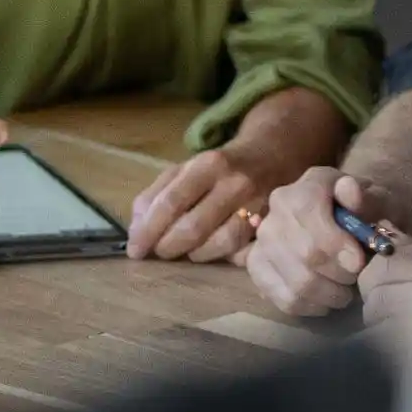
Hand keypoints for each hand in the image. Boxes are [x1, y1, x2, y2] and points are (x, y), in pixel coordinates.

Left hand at [132, 92, 349, 261]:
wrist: (276, 152)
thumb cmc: (222, 165)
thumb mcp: (186, 168)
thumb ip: (157, 193)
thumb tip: (136, 228)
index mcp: (208, 165)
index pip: (172, 202)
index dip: (149, 229)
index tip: (134, 249)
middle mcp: (236, 184)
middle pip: (195, 227)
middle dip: (169, 246)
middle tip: (158, 253)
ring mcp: (260, 205)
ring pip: (223, 243)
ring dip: (197, 255)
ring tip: (186, 252)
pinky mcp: (276, 224)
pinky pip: (249, 251)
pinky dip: (229, 258)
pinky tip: (218, 254)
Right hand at [246, 170, 394, 315]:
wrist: (340, 225)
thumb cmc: (358, 213)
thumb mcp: (371, 198)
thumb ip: (365, 197)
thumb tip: (351, 193)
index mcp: (299, 192)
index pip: (307, 215)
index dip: (335, 243)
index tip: (359, 262)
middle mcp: (272, 216)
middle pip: (305, 254)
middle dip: (340, 273)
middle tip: (356, 278)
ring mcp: (261, 246)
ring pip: (297, 282)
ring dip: (330, 294)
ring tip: (345, 291)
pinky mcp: (258, 272)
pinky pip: (285, 299)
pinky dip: (311, 306)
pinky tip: (325, 301)